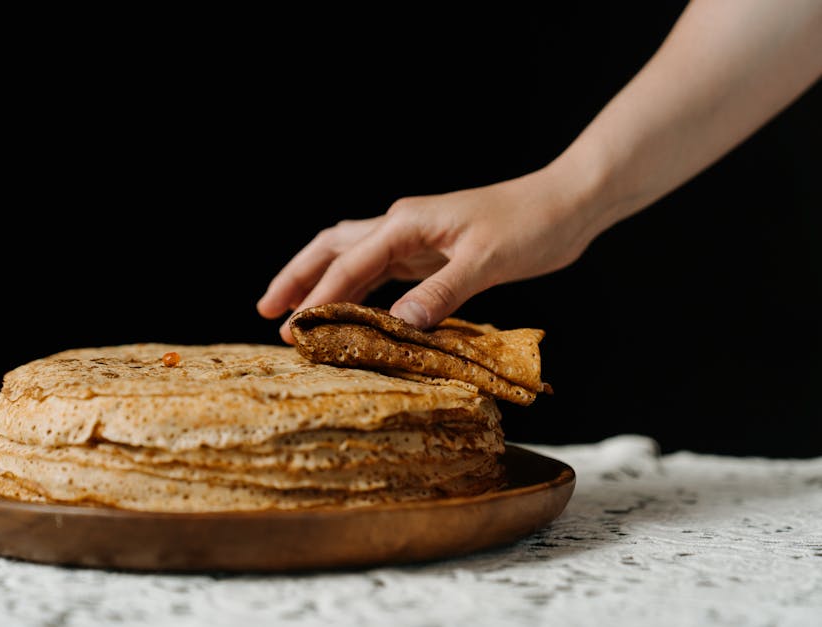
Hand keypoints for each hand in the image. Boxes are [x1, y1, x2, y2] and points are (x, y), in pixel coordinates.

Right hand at [257, 166, 599, 342]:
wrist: (565, 204)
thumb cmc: (530, 225)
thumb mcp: (486, 260)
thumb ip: (442, 292)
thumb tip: (399, 325)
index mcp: (406, 223)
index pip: (349, 264)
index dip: (318, 297)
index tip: (293, 329)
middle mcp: (402, 226)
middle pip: (333, 249)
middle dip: (298, 278)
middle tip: (267, 311)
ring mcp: (415, 238)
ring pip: (353, 258)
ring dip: (323, 285)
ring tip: (296, 315)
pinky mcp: (431, 252)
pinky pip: (381, 272)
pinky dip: (358, 291)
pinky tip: (352, 311)